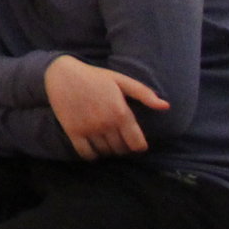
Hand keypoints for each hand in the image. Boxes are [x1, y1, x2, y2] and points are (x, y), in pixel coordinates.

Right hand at [45, 55, 169, 158]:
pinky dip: (92, 154)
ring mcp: (89, 128)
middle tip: (117, 138)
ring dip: (107, 149)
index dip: (138, 145)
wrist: (62, 73)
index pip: (137, 144)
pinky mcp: (73, 131)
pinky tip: (93, 146)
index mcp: (121, 113)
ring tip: (105, 140)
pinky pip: (86, 153)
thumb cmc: (94, 76)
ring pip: (105, 152)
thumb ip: (144, 93)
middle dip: (122, 146)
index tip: (133, 141)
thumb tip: (166, 106)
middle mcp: (106, 124)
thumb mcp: (121, 80)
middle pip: (121, 150)